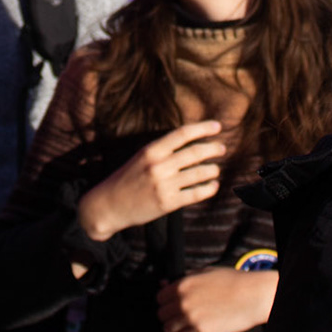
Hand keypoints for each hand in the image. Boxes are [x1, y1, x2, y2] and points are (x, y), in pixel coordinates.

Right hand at [75, 121, 225, 241]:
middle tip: (222, 148)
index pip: (182, 134)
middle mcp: (158, 166)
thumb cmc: (126, 179)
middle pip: (194, 153)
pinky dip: (208, 189)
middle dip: (213, 148)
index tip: (217, 126)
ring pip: (199, 173)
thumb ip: (163, 150)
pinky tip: (213, 186)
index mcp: (151, 150)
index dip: (202, 128)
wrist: (109, 205)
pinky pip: (195, 194)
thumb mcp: (140, 158)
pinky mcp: (168, 203)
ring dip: (212, 170)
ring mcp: (164, 185)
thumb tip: (190, 142)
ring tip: (216, 169)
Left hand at [156, 267, 278, 331]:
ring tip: (179, 328)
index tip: (169, 305)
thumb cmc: (232, 281)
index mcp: (182, 285)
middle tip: (175, 317)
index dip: (165, 302)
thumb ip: (183, 278)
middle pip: (161, 314)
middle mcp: (183, 302)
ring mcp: (191, 318)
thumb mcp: (205, 272)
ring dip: (172, 329)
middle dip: (167, 316)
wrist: (252, 295)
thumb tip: (164, 283)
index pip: (159, 298)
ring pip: (167, 329)